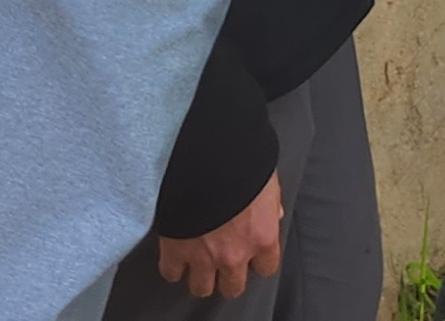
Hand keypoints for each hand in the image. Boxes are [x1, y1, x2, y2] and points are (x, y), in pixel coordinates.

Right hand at [154, 174, 284, 297]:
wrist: (205, 156)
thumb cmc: (239, 162)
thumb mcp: (266, 179)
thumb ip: (270, 202)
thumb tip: (273, 213)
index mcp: (262, 237)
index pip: (266, 268)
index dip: (257, 261)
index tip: (250, 254)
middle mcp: (234, 254)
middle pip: (233, 287)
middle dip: (228, 276)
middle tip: (222, 260)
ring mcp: (203, 256)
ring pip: (202, 288)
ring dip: (200, 276)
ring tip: (198, 261)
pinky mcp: (175, 250)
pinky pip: (171, 273)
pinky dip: (172, 266)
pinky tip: (174, 254)